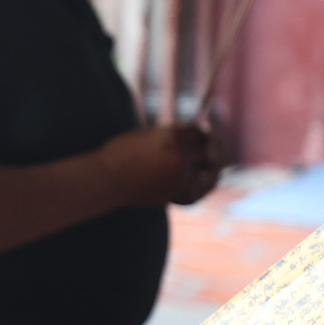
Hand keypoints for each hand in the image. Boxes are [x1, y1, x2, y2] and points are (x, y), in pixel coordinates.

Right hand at [99, 124, 222, 207]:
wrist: (108, 178)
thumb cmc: (123, 152)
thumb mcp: (149, 136)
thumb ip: (173, 136)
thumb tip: (195, 135)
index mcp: (174, 136)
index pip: (201, 131)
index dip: (204, 131)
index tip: (206, 131)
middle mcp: (181, 155)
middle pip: (211, 151)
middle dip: (215, 149)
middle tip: (215, 149)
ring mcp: (181, 176)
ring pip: (210, 174)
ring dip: (213, 171)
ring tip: (211, 169)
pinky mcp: (176, 193)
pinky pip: (197, 192)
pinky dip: (200, 189)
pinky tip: (199, 186)